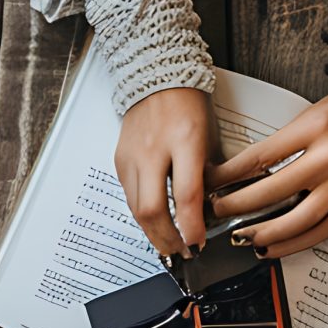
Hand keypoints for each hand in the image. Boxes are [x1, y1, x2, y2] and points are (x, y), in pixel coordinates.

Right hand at [115, 86, 212, 255]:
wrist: (154, 76)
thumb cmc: (186, 103)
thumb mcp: (207, 135)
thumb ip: (205, 172)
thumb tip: (205, 209)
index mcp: (183, 140)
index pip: (185, 194)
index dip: (191, 226)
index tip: (197, 242)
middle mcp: (153, 150)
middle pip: (152, 209)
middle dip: (167, 238)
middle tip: (181, 251)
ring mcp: (132, 157)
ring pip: (137, 209)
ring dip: (153, 232)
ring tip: (169, 243)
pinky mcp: (120, 161)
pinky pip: (130, 197)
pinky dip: (143, 214)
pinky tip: (155, 221)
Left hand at [207, 66, 327, 254]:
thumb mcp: (312, 113)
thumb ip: (283, 143)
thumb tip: (245, 172)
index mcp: (315, 128)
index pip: (259, 158)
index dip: (227, 176)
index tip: (209, 185)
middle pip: (273, 191)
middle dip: (237, 206)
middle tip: (216, 212)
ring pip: (299, 220)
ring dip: (264, 234)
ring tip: (241, 237)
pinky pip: (324, 230)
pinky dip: (296, 243)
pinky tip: (274, 248)